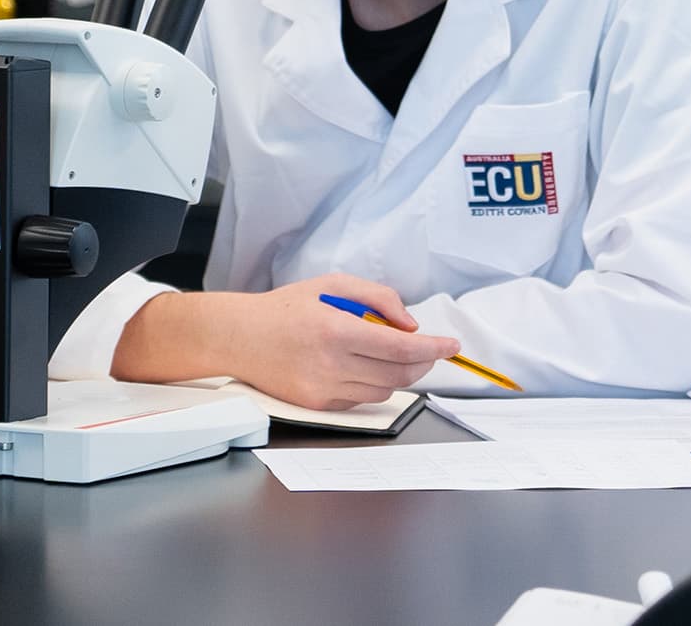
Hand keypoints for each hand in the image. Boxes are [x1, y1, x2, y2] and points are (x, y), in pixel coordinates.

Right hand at [111, 273, 460, 410]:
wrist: (238, 337)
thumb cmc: (285, 308)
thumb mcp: (332, 284)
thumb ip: (377, 298)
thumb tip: (411, 324)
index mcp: (336, 329)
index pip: (400, 348)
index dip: (433, 349)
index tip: (451, 345)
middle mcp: (331, 364)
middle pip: (399, 375)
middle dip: (423, 363)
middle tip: (429, 350)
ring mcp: (323, 389)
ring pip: (384, 390)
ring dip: (399, 375)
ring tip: (392, 354)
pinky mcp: (316, 405)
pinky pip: (362, 399)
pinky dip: (373, 384)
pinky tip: (363, 367)